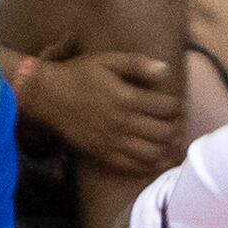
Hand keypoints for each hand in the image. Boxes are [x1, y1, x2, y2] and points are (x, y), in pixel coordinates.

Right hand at [19, 50, 184, 176]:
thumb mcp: (108, 61)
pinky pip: (132, 166)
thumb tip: (166, 70)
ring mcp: (113, 141)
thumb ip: (138, 64)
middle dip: (176, 129)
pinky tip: (156, 160)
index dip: (177, 108)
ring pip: (152, 153)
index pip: (166, 108)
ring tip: (173, 144)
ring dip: (168, 150)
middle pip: (164, 133)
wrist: (48, 95)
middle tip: (178, 126)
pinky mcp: (103, 153)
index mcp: (128, 98)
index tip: (177, 106)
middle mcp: (123, 123)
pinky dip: (149, 165)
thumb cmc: (79, 74)